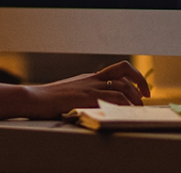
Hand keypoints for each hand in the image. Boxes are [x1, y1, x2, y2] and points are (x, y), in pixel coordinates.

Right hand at [25, 61, 149, 117]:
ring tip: (139, 108)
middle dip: (140, 80)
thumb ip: (83, 98)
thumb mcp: (69, 95)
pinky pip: (113, 97)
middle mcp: (92, 78)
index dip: (132, 77)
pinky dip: (124, 104)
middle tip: (146, 95)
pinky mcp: (87, 97)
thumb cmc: (48, 100)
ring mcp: (90, 87)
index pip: (116, 71)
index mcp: (89, 78)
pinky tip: (126, 111)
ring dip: (135, 96)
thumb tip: (95, 108)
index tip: (139, 90)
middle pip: (123, 70)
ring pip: (122, 85)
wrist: (34, 98)